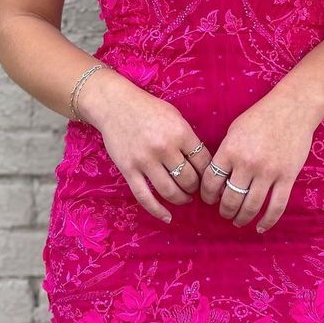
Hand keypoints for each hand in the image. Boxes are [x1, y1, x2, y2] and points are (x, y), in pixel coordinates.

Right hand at [85, 69, 212, 223]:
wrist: (115, 104)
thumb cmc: (148, 109)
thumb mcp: (175, 117)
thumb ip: (188, 138)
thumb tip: (204, 164)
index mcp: (180, 133)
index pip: (204, 163)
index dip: (208, 174)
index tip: (208, 177)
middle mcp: (164, 148)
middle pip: (189, 180)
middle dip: (195, 187)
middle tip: (194, 187)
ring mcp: (145, 160)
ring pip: (170, 191)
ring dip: (181, 199)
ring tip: (184, 197)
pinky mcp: (128, 170)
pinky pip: (144, 197)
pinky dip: (157, 210)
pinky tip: (167, 217)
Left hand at [200, 92, 316, 231]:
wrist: (293, 108)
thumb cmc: (261, 116)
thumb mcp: (234, 130)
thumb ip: (225, 153)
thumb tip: (217, 179)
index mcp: (230, 150)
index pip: (211, 182)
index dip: (207, 195)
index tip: (209, 200)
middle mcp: (247, 163)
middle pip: (231, 199)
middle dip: (225, 211)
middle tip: (224, 213)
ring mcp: (269, 172)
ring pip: (251, 206)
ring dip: (242, 218)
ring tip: (238, 220)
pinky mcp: (287, 177)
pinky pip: (276, 206)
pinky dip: (267, 221)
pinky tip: (261, 227)